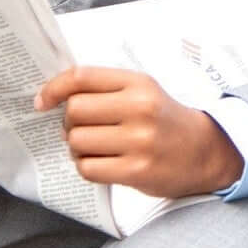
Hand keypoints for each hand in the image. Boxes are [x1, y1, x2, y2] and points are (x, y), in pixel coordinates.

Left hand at [34, 67, 242, 198]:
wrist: (205, 151)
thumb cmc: (165, 120)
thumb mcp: (143, 91)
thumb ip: (106, 88)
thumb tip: (56, 97)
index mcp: (137, 83)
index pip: (81, 77)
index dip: (53, 88)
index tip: (42, 101)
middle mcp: (139, 108)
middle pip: (75, 111)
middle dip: (68, 123)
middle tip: (79, 129)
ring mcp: (139, 141)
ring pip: (78, 141)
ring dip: (76, 147)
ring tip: (93, 148)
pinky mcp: (137, 170)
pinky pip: (88, 168)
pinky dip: (86, 167)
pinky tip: (101, 163)